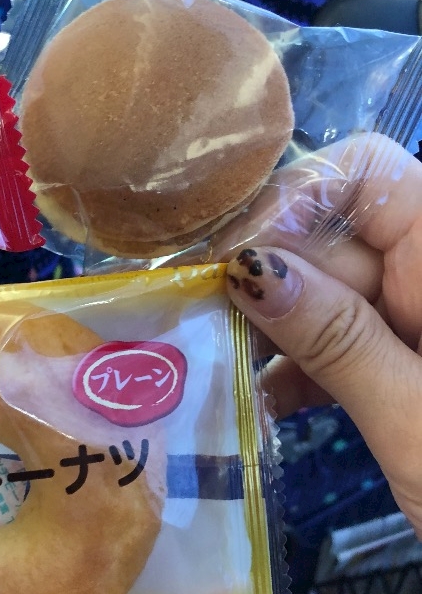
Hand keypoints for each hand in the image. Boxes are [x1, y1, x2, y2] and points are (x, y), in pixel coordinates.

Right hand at [220, 133, 421, 536]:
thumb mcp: (420, 420)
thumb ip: (336, 340)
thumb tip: (247, 266)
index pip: (365, 173)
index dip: (293, 201)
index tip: (231, 266)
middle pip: (331, 238)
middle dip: (263, 279)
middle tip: (194, 328)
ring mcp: (421, 320)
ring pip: (326, 295)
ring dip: (272, 332)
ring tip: (217, 373)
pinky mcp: (410, 364)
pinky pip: (343, 344)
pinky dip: (303, 371)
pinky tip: (262, 407)